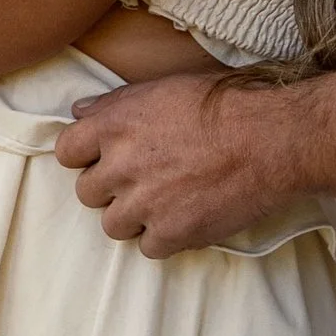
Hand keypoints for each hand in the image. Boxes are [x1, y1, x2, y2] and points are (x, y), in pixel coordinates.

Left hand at [52, 72, 294, 256]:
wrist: (269, 140)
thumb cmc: (222, 106)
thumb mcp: (163, 88)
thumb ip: (115, 103)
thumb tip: (79, 112)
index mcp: (114, 125)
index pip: (66, 151)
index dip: (84, 156)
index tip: (103, 158)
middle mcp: (121, 165)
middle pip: (87, 192)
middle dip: (110, 188)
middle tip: (143, 179)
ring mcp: (143, 203)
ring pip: (113, 225)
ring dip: (134, 216)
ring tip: (165, 200)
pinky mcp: (170, 233)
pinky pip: (148, 247)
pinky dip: (164, 236)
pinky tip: (185, 217)